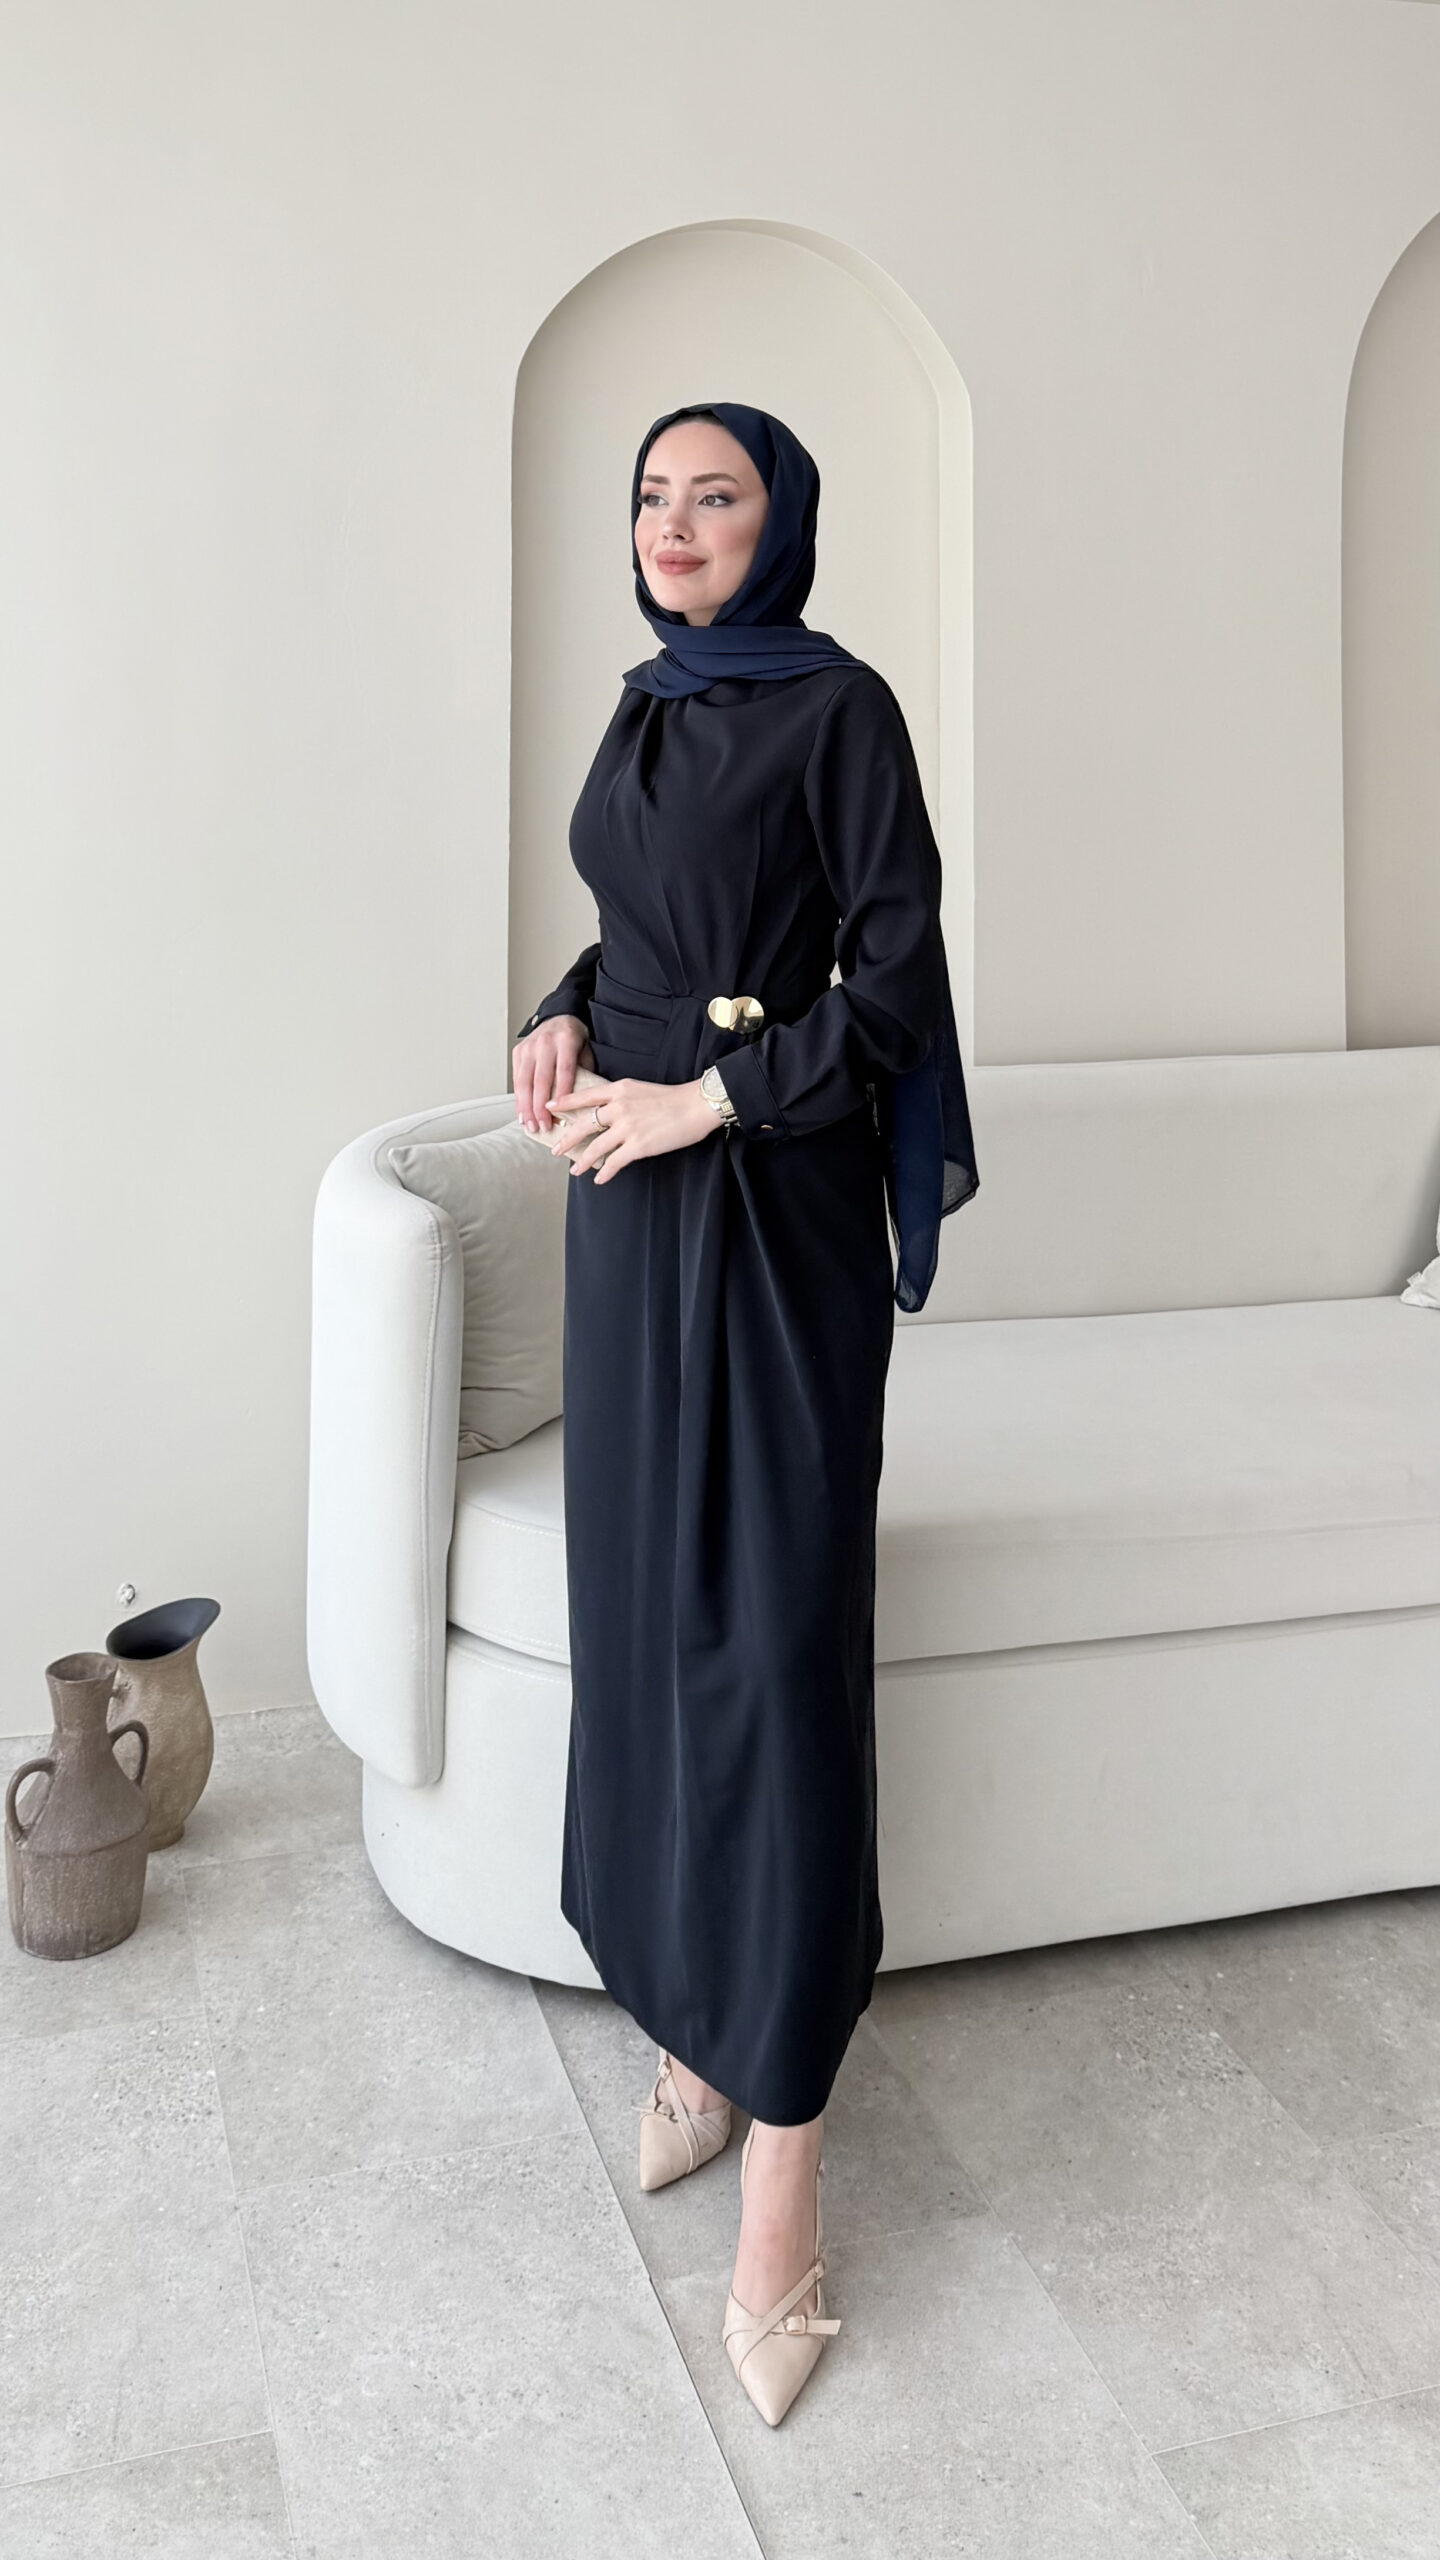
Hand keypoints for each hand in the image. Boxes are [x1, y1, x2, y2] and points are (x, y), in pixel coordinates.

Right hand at [512, 1015, 594, 1132]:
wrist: (559, 1017)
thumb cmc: (574, 1040)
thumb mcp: (586, 1052)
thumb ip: (583, 1074)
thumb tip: (579, 1106)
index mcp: (566, 1040)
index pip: (563, 1071)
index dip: (561, 1095)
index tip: (559, 1115)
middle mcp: (545, 1042)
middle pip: (541, 1079)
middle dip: (540, 1107)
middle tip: (543, 1126)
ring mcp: (528, 1046)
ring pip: (524, 1081)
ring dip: (526, 1107)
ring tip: (530, 1125)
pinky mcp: (518, 1052)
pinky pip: (516, 1079)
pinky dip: (518, 1099)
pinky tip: (521, 1114)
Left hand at [546, 1073, 718, 1184]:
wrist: (697, 1106)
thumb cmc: (674, 1098)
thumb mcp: (641, 1089)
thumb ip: (622, 1099)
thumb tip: (608, 1113)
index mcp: (619, 1090)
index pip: (585, 1096)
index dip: (565, 1102)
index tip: (550, 1106)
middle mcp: (619, 1107)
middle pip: (584, 1125)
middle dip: (567, 1139)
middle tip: (556, 1149)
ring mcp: (627, 1127)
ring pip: (595, 1147)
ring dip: (583, 1161)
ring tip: (574, 1170)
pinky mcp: (638, 1146)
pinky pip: (614, 1162)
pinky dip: (604, 1172)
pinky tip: (599, 1179)